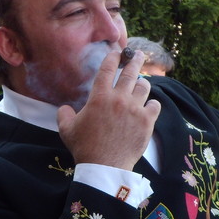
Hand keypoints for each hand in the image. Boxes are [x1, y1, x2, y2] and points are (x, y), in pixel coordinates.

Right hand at [58, 49, 160, 169]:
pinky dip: (152, 104)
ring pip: (144, 87)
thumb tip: (64, 108)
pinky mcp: (147, 121)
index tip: (116, 52)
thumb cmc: (84, 147)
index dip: (112, 57)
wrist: (104, 166)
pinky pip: (155, 105)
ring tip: (141, 82)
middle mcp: (119, 98)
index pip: (107, 69)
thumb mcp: (66, 129)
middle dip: (133, 60)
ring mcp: (135, 109)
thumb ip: (64, 114)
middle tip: (136, 54)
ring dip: (142, 83)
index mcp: (99, 97)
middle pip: (130, 72)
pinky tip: (149, 106)